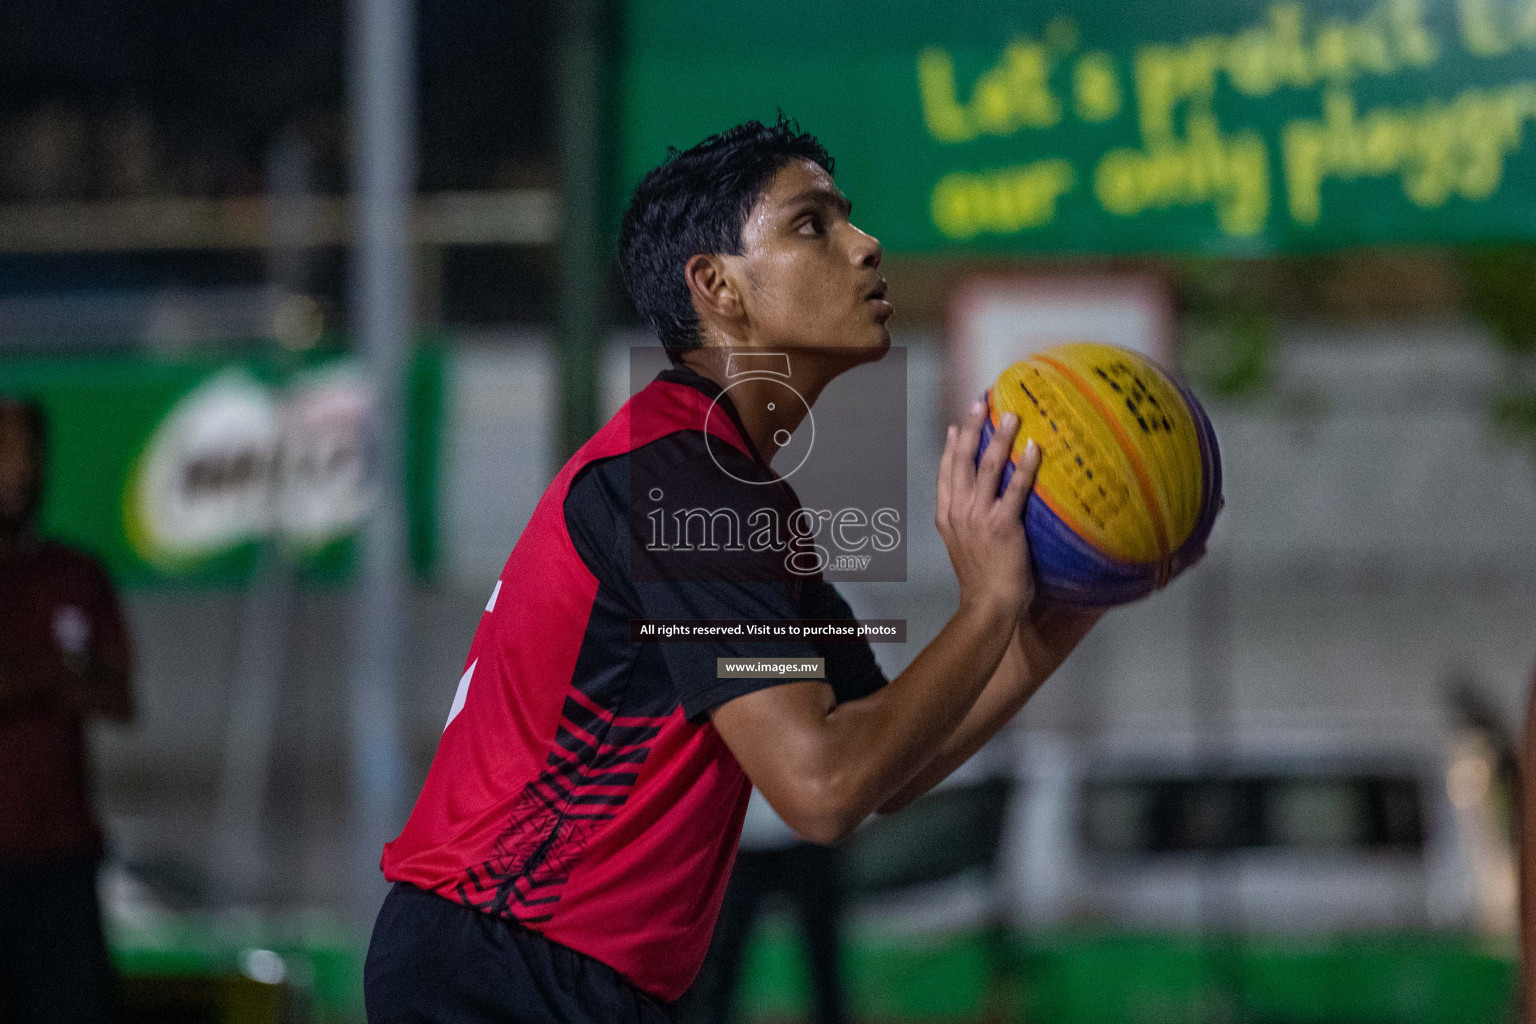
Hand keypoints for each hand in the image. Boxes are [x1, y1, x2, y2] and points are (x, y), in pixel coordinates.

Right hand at [935, 400, 1040, 620]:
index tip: (957, 424)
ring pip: (986, 467)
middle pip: (962, 460)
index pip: (946, 472)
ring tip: (1012, 415)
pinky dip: (1025, 467)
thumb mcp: (963, 546)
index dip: (951, 445)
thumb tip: (977, 501)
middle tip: (981, 402)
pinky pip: (1015, 489)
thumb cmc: (982, 580)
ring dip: (999, 438)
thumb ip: (965, 521)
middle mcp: (959, 512)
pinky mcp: (1003, 526)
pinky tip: (1035, 448)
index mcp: (947, 516)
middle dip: (970, 428)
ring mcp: (979, 517)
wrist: (988, 605)